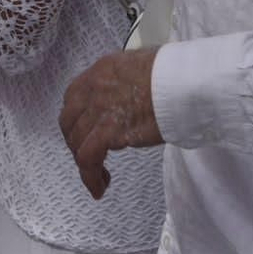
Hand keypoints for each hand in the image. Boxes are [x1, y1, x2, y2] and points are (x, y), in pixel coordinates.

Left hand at [59, 48, 163, 199]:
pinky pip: (88, 159)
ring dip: (84, 163)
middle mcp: (95, 88)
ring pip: (76, 142)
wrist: (184, 82)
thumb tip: (131, 96)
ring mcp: (99, 109)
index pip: (74, 96)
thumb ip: (129, 81)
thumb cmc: (175, 75)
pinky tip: (99, 187)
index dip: (76, 117)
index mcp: (102, 69)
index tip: (85, 132)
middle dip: (75, 141)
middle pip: (68, 120)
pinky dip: (90, 176)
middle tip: (90, 156)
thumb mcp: (143, 66)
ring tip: (99, 178)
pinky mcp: (109, 131)